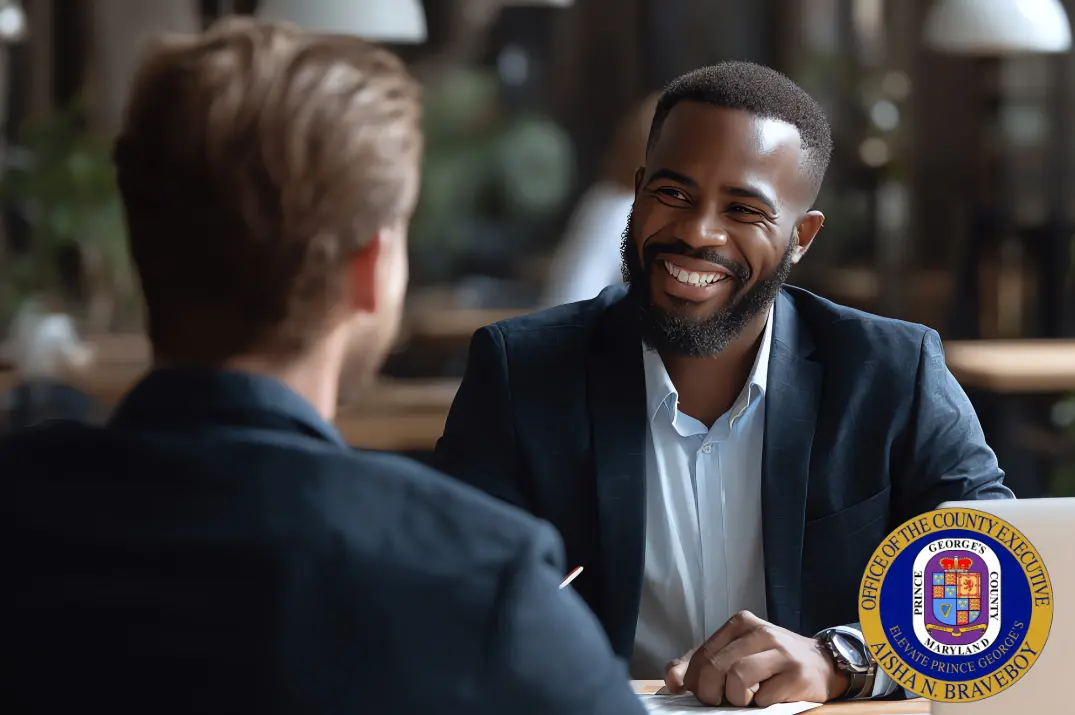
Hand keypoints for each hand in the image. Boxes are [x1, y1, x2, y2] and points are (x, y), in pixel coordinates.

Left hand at [663, 611, 849, 706]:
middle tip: (719, 701)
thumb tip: (673, 681)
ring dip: (736, 698)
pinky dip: (760, 704)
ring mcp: (781, 651)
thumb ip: (702, 665)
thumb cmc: (771, 662)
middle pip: (716, 665)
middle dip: (710, 692)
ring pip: (738, 677)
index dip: (693, 680)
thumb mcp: (735, 655)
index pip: (702, 654)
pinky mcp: (796, 674)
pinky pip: (764, 697)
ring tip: (746, 699)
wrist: (822, 665)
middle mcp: (760, 631)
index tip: (696, 693)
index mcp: (740, 623)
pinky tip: (768, 698)